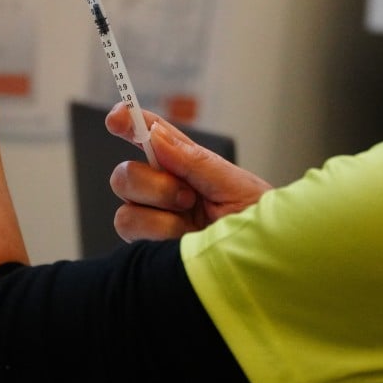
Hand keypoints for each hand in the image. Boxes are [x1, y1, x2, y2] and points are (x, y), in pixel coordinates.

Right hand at [105, 103, 272, 240]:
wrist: (265, 265)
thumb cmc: (257, 224)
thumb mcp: (234, 185)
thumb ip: (194, 160)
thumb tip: (155, 135)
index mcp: (186, 167)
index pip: (152, 138)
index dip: (130, 123)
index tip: (117, 117)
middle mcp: (164, 193)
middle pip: (126, 174)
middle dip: (153, 183)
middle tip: (187, 196)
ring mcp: (154, 222)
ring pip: (126, 207)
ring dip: (160, 215)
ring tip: (191, 227)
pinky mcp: (150, 248)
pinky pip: (131, 232)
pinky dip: (159, 234)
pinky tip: (182, 240)